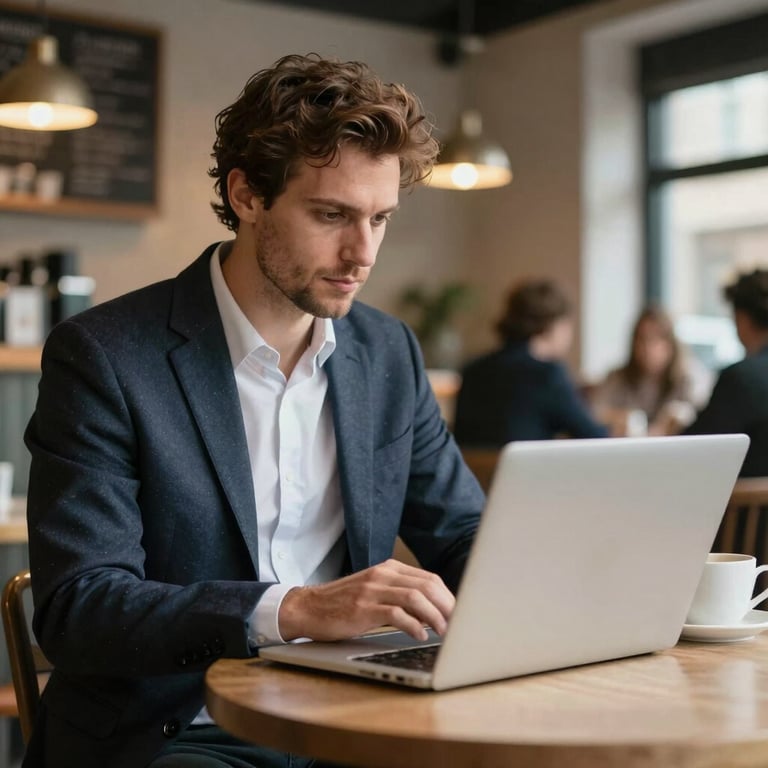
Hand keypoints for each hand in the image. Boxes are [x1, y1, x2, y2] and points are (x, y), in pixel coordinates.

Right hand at [278, 559, 454, 641]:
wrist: (308, 607)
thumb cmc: (343, 604)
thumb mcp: (374, 591)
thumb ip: (399, 594)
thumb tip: (433, 611)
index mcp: (389, 568)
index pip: (429, 578)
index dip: (449, 597)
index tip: (460, 615)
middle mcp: (383, 575)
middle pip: (428, 585)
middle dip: (448, 606)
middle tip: (460, 625)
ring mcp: (372, 590)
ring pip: (416, 597)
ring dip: (435, 616)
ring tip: (444, 632)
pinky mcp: (363, 608)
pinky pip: (396, 614)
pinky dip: (413, 625)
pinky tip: (420, 636)